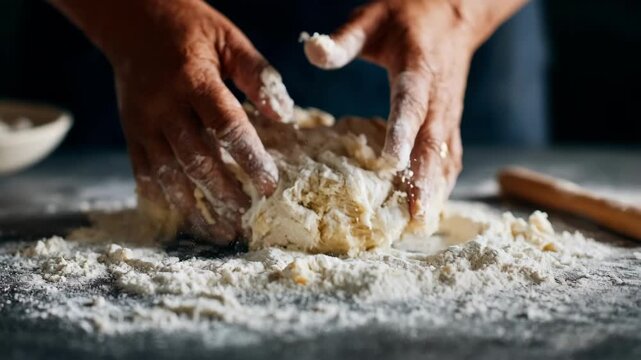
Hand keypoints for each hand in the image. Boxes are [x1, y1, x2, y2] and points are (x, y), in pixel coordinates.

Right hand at [53, 0, 293, 243]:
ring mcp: (143, 123)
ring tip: (221, 232)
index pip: (225, 126)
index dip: (249, 158)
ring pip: (169, 174)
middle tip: (249, 216)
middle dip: (224, 192)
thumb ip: (259, 76)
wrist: (133, 23)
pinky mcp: (132, 134)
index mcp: (194, 80)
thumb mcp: (230, 41)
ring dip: (196, 207)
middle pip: (196, 158)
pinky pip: (145, 174)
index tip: (270, 184)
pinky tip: (186, 219)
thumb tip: (284, 115)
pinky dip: (165, 200)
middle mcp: (164, 106)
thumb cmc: (191, 31)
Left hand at [303, 0, 524, 220]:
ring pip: (446, 154)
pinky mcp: (451, 120)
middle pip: (434, 141)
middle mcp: (438, 95)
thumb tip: (311, 52)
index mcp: (418, 69)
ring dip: (437, 188)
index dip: (402, 132)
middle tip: (414, 213)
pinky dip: (444, 181)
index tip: (391, 163)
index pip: (411, 104)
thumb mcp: (371, 18)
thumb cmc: (406, 16)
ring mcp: (449, 111)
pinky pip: (451, 154)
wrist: (453, 11)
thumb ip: (343, 39)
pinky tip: (432, 205)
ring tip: (421, 221)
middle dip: (425, 178)